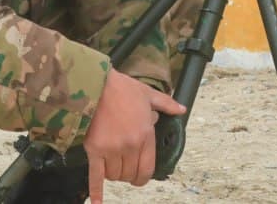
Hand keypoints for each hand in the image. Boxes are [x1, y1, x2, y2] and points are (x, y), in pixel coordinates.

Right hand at [84, 70, 184, 203]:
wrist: (95, 85)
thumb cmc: (121, 88)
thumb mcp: (148, 94)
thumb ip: (166, 104)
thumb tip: (182, 110)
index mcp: (145, 135)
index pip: (147, 169)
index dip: (143, 177)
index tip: (138, 177)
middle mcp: (130, 146)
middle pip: (130, 175)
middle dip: (127, 174)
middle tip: (123, 166)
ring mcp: (112, 150)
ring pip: (114, 176)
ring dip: (113, 173)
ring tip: (110, 163)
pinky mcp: (94, 151)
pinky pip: (96, 176)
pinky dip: (97, 191)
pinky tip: (98, 203)